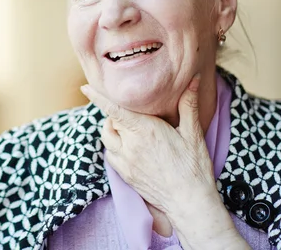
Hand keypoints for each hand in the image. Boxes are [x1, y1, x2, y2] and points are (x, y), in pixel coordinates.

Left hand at [81, 74, 248, 248]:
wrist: (190, 203)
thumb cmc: (195, 168)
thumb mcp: (193, 134)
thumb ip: (188, 104)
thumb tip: (193, 78)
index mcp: (147, 130)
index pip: (115, 110)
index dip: (99, 98)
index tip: (85, 88)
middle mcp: (131, 145)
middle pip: (111, 120)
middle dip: (117, 113)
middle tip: (131, 110)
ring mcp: (126, 161)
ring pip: (106, 138)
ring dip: (112, 129)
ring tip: (127, 126)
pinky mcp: (125, 175)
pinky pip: (110, 155)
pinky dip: (113, 146)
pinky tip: (127, 146)